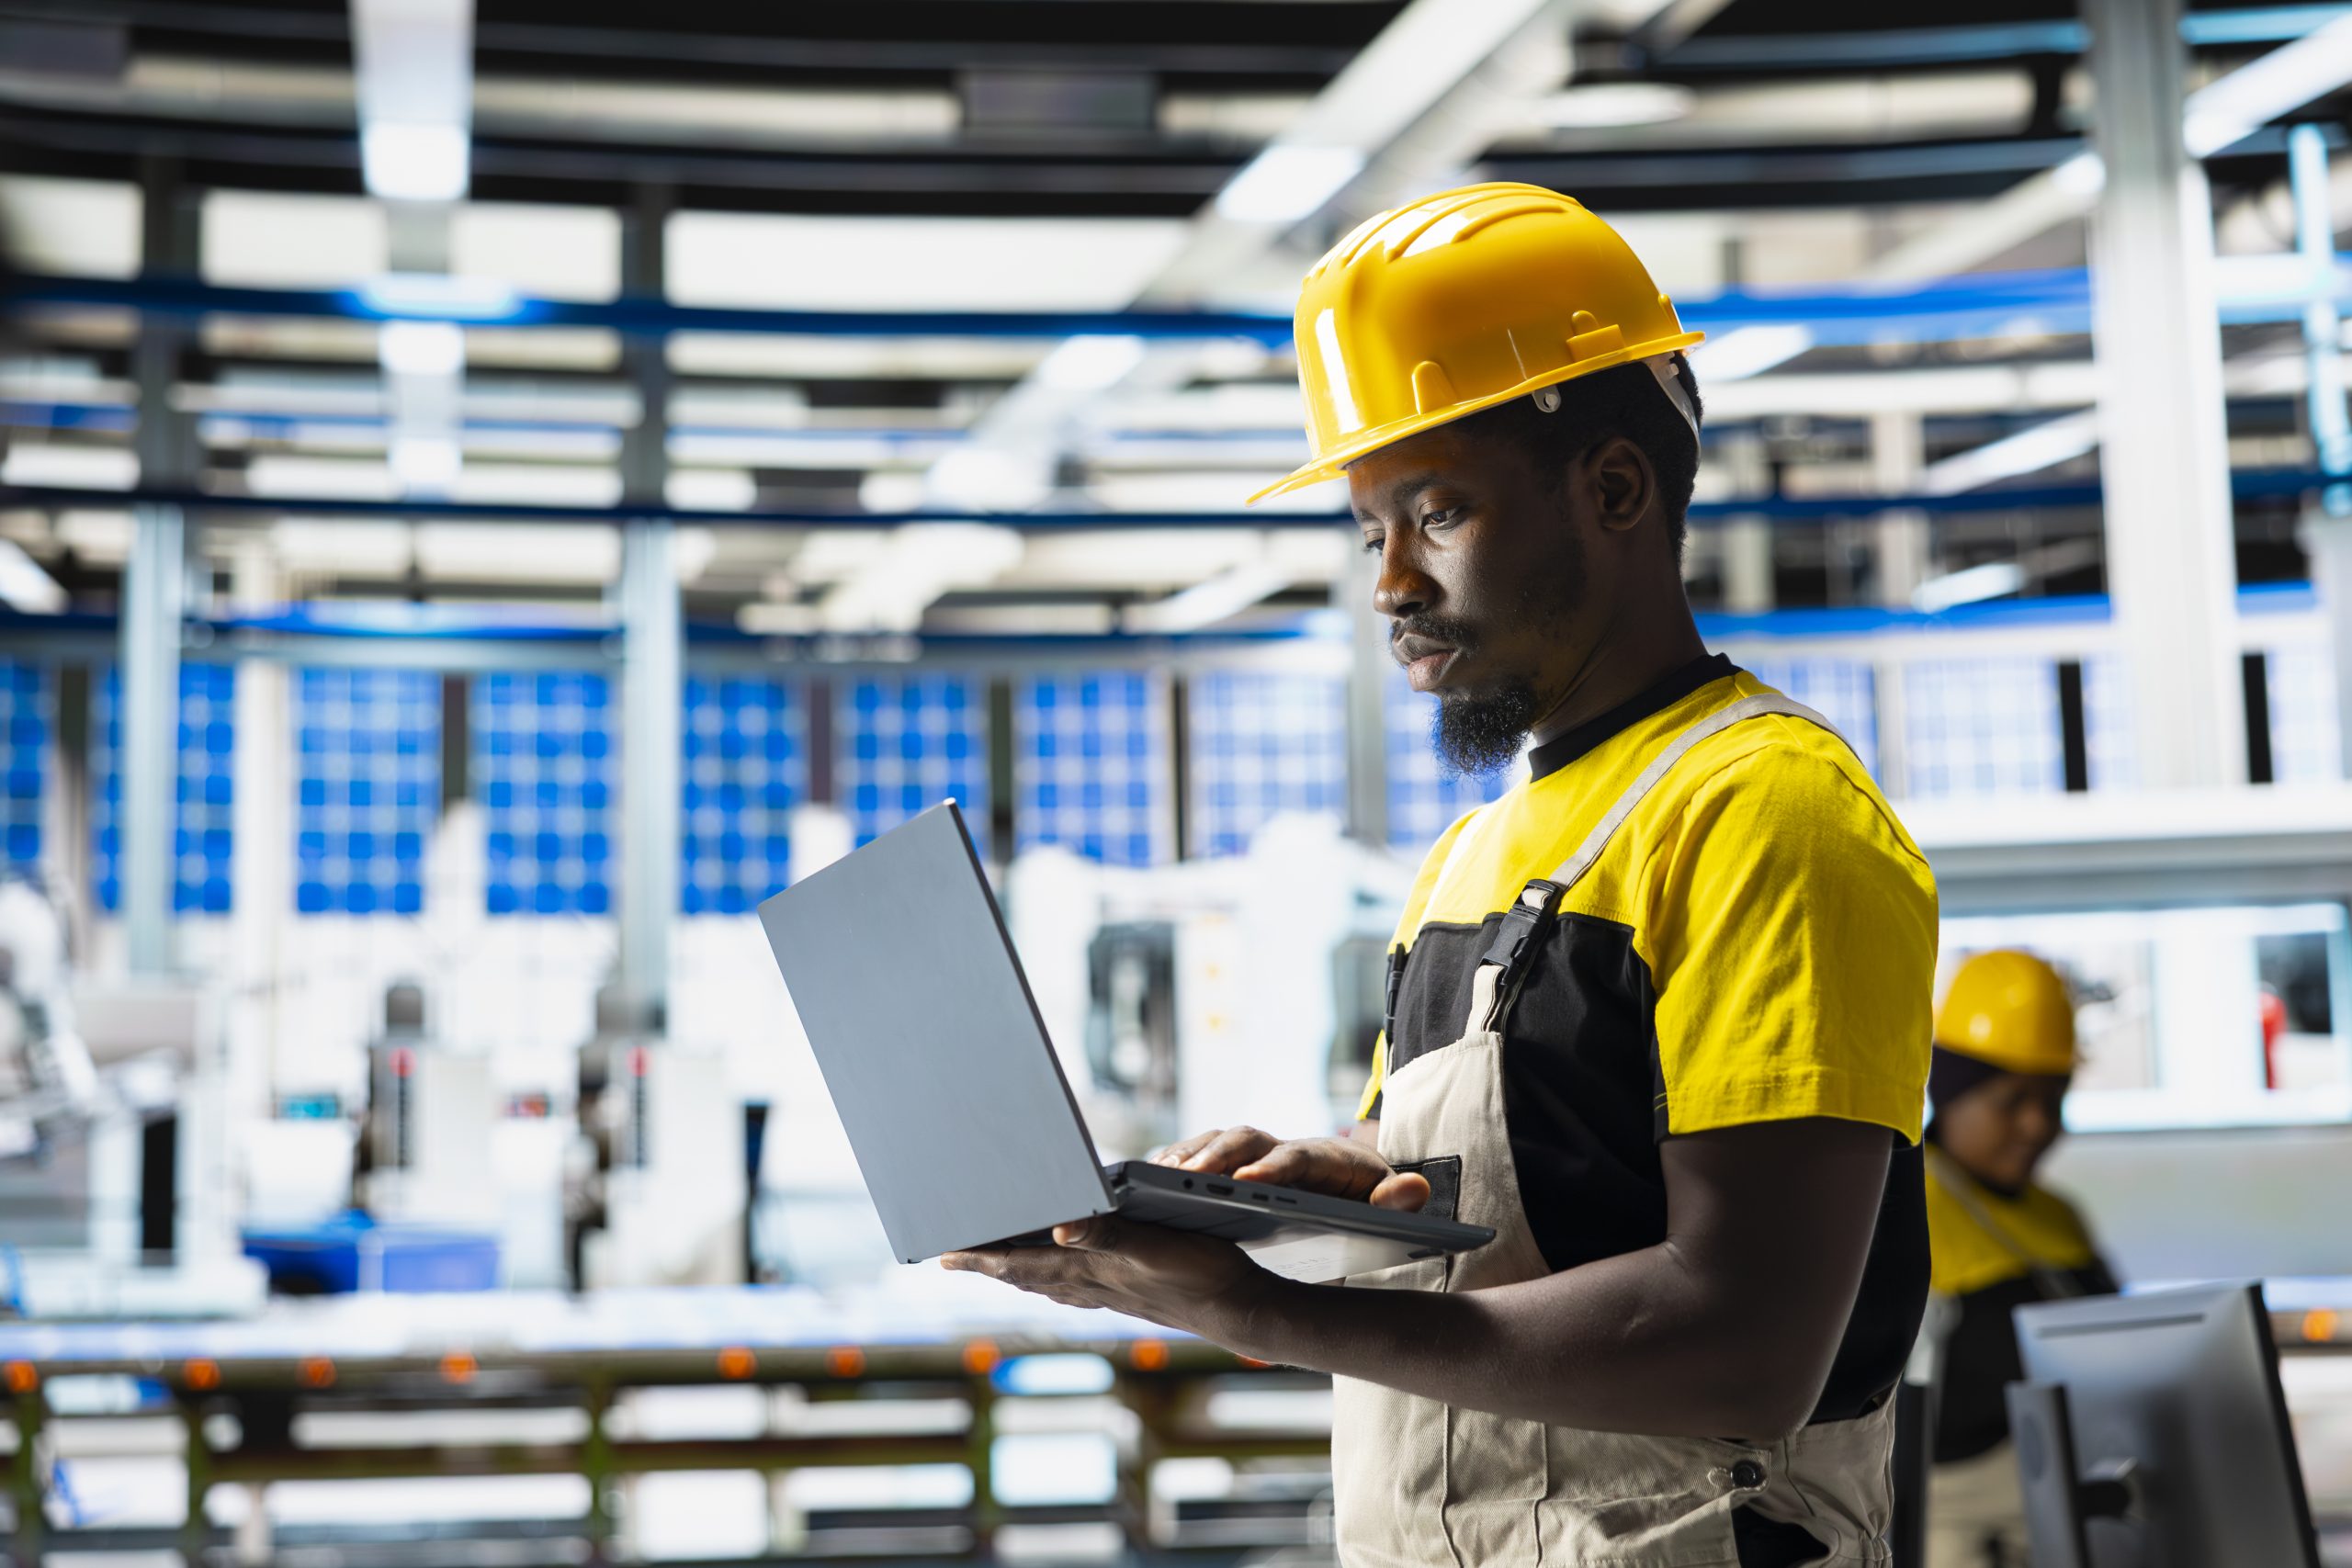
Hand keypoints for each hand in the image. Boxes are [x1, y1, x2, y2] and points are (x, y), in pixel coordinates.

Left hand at [941, 1216, 1277, 1343]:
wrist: (1235, 1309)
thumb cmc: (1198, 1273)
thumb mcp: (1152, 1245)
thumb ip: (1106, 1234)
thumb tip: (1058, 1225)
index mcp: (1088, 1270)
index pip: (1018, 1263)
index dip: (979, 1257)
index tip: (943, 1254)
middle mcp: (1089, 1284)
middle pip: (1022, 1274)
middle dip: (985, 1264)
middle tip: (950, 1258)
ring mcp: (1106, 1292)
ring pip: (1044, 1281)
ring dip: (1012, 1271)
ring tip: (989, 1264)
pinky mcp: (1124, 1293)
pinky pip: (1069, 1286)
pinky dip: (1047, 1278)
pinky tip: (1055, 1278)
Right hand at [1154, 1125, 1428, 1211]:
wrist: (1351, 1200)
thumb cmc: (1365, 1205)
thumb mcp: (1387, 1206)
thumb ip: (1397, 1201)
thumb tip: (1414, 1190)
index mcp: (1322, 1158)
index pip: (1297, 1157)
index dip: (1274, 1167)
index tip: (1250, 1181)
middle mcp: (1281, 1149)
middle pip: (1243, 1140)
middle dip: (1215, 1157)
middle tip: (1187, 1178)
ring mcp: (1249, 1155)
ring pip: (1211, 1145)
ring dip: (1184, 1159)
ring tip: (1154, 1179)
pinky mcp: (1226, 1167)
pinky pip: (1193, 1161)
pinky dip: (1169, 1169)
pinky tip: (1143, 1187)